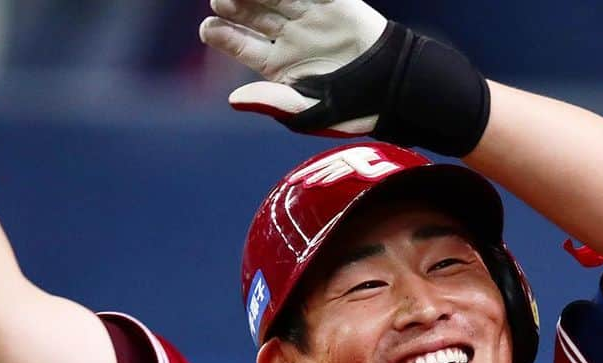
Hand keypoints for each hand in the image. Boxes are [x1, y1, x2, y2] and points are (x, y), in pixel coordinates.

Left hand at [200, 0, 387, 135]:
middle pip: (252, 14)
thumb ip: (273, 102)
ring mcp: (310, 16)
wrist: (395, 88)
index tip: (208, 27)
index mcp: (279, 66)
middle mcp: (290, 38)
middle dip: (233, 4)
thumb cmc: (352, 109)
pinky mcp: (332, 2)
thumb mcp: (309, 111)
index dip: (223, 35)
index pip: (243, 46)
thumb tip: (233, 100)